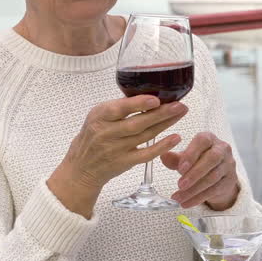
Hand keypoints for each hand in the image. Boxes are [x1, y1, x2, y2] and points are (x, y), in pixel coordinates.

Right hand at [48, 96, 188, 217]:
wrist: (81, 167)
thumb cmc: (94, 135)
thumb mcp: (98, 116)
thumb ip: (119, 107)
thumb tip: (149, 93)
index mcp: (99, 117)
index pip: (118, 109)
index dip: (138, 104)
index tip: (156, 99)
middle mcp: (106, 133)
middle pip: (137, 123)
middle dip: (161, 113)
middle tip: (179, 105)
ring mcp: (115, 150)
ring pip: (145, 136)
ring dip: (165, 124)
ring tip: (180, 113)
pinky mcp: (124, 163)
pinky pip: (146, 154)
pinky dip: (162, 146)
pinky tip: (175, 138)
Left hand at [161, 131, 240, 209]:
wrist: (218, 175)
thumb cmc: (199, 161)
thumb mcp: (186, 158)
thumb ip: (175, 158)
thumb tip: (163, 155)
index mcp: (209, 138)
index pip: (202, 141)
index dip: (191, 154)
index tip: (180, 168)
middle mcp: (222, 149)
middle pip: (211, 159)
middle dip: (194, 173)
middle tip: (179, 185)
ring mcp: (228, 164)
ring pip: (212, 177)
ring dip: (194, 189)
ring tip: (178, 198)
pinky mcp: (230, 180)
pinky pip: (214, 190)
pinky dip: (199, 198)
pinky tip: (186, 203)